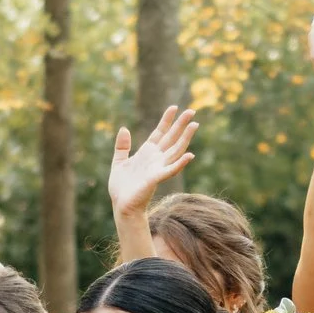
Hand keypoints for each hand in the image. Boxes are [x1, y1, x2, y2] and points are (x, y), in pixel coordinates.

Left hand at [109, 101, 196, 226]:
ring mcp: (158, 168)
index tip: (173, 107)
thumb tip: (124, 128)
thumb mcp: (118, 162)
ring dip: (185, 138)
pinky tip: (190, 155)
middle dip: (181, 125)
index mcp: (147, 153)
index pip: (159, 133)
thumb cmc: (121, 187)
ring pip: (175, 150)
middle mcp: (156, 158)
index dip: (166, 120)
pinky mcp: (156, 178)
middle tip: (192, 111)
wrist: (121, 205)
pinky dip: (180, 163)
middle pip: (171, 138)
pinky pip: (170, 169)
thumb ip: (122, 146)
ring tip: (194, 125)